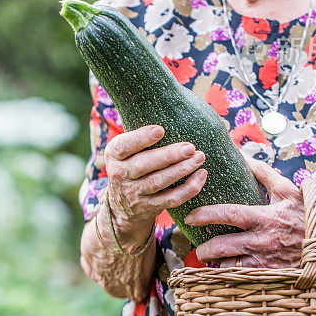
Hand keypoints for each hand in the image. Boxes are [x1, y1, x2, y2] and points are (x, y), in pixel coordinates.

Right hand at [104, 125, 206, 248]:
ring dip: (182, 170)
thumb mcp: (124, 152)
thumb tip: (167, 109)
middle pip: (144, 165)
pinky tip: (201, 176)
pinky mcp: (150, 207)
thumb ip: (139, 137)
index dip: (141, 138)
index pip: (124, 146)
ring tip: (199, 157)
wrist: (123, 206)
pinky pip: (171, 199)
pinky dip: (188, 189)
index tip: (160, 130)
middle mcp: (120, 175)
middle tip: (190, 147)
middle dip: (169, 155)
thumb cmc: (130, 166)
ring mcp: (135, 193)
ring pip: (159, 182)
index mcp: (114, 156)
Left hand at [185, 153, 304, 267]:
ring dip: (217, 264)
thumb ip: (262, 172)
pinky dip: (232, 275)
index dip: (206, 215)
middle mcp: (262, 241)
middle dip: (204, 249)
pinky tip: (226, 269)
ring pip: (231, 267)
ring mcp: (266, 261)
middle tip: (197, 246)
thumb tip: (240, 154)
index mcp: (264, 217)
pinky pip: (244, 278)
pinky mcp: (272, 275)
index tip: (190, 216)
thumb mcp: (286, 189)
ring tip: (210, 258)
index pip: (229, 215)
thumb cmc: (306, 213)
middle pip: (223, 247)